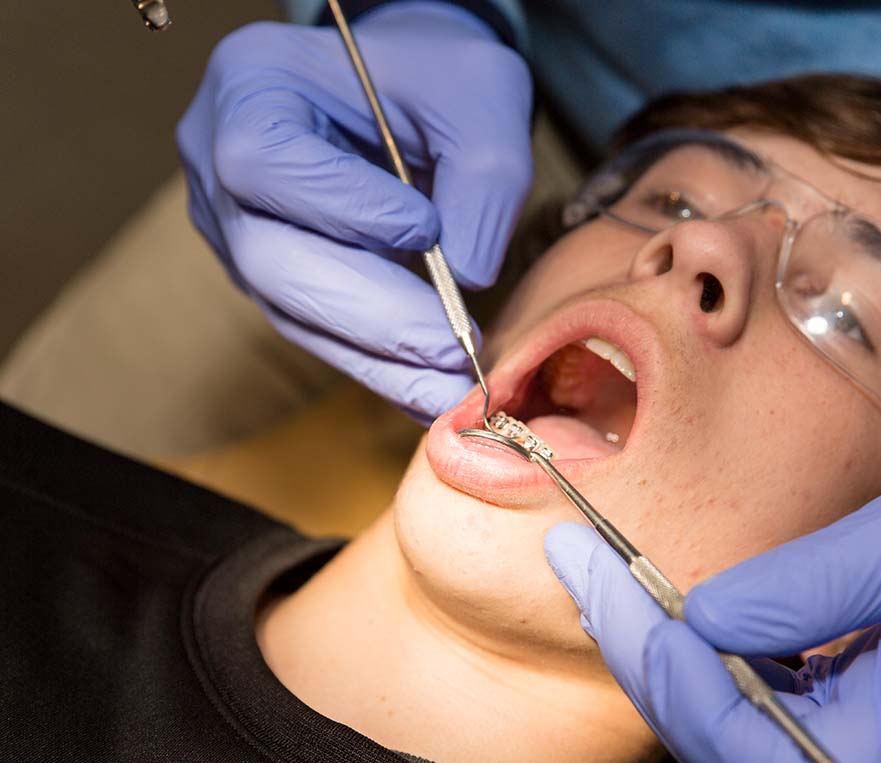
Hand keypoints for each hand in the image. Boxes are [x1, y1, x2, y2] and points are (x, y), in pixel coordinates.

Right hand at [176, 4, 532, 421]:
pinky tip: (427, 389)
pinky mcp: (272, 280)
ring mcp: (238, 228)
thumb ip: (484, 177)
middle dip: (367, 310)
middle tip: (448, 347)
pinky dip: (376, 364)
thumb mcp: (479, 96)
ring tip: (447, 387)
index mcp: (250, 86)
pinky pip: (316, 332)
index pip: (263, 159)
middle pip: (269, 257)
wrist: (413, 98)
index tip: (424, 230)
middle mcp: (219, 164)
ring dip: (375, 356)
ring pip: (290, 311)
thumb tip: (467, 275)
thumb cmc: (437, 78)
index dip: (339, 205)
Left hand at [545, 448, 880, 762]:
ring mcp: (869, 761)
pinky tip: (669, 604)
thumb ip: (815, 586)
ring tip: (604, 576)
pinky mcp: (858, 732)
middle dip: (637, 650)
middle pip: (720, 743)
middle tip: (579, 563)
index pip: (751, 748)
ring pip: (729, 732)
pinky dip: (702, 656)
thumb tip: (703, 617)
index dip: (668, 669)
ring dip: (657, 652)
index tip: (605, 577)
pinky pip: (759, 711)